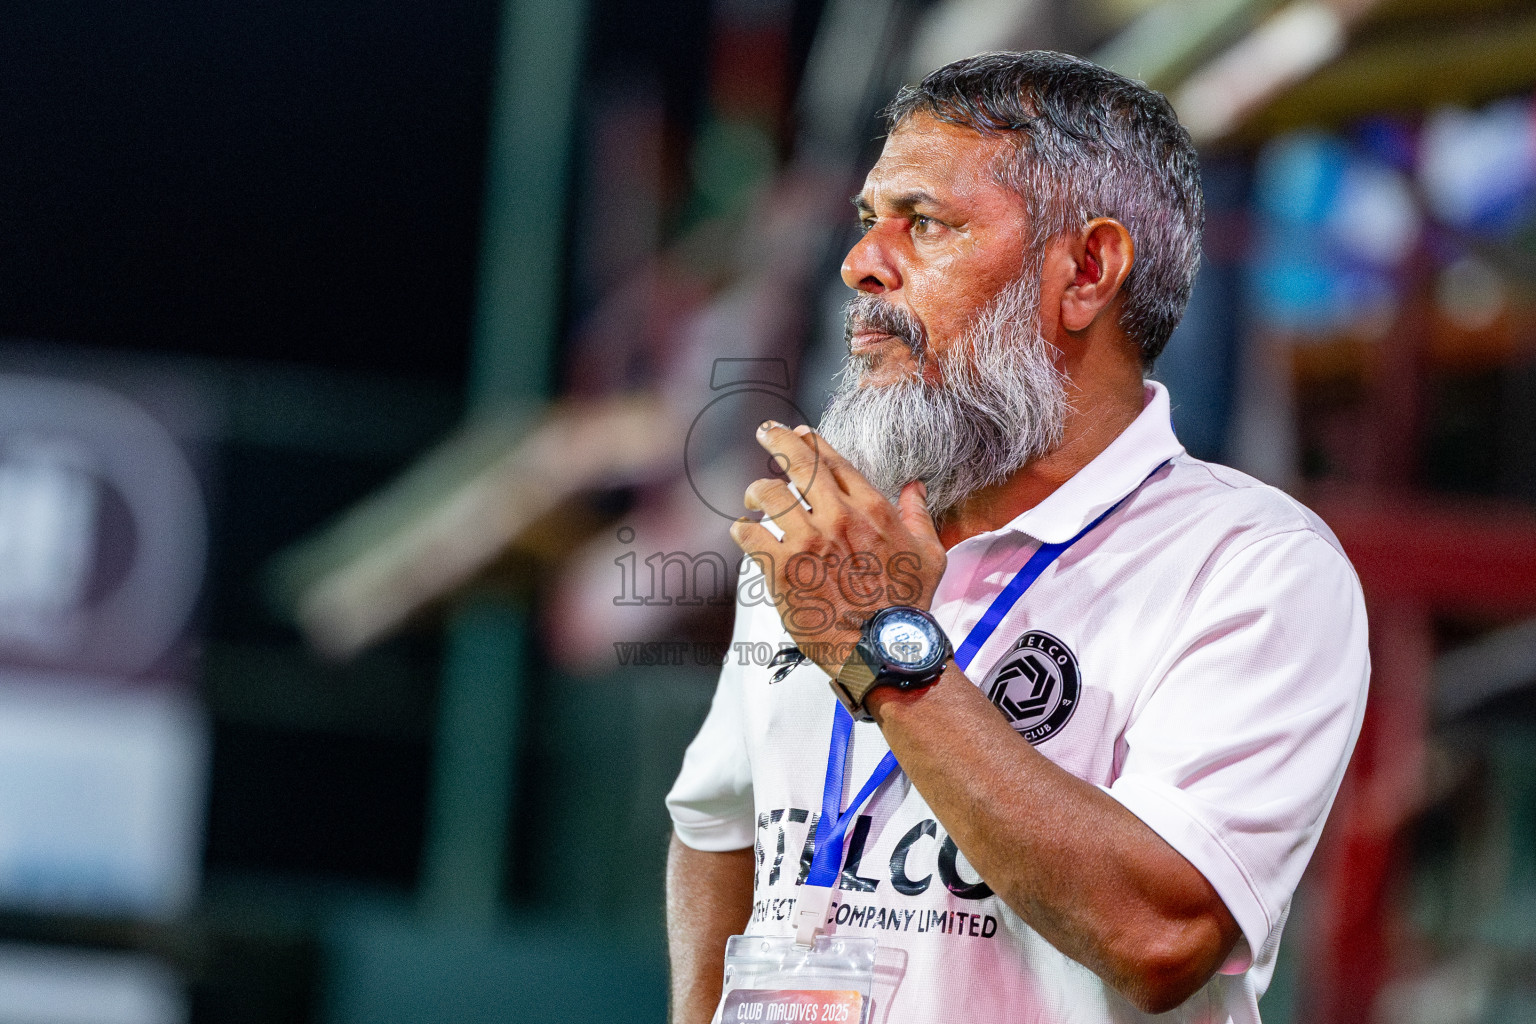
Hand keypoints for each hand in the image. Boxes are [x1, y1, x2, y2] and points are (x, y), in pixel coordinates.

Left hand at [729, 421, 947, 677]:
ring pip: (768, 494)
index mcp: (871, 508)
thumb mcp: (929, 554)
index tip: (801, 433)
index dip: (813, 441)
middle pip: (798, 462)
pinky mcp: (782, 567)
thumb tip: (914, 487)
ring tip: (753, 497)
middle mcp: (837, 516)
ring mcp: (807, 540)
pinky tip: (743, 531)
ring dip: (757, 491)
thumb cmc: (908, 605)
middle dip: (778, 441)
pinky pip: (750, 534)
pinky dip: (743, 529)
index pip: (834, 460)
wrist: (883, 647)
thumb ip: (918, 515)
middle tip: (766, 432)